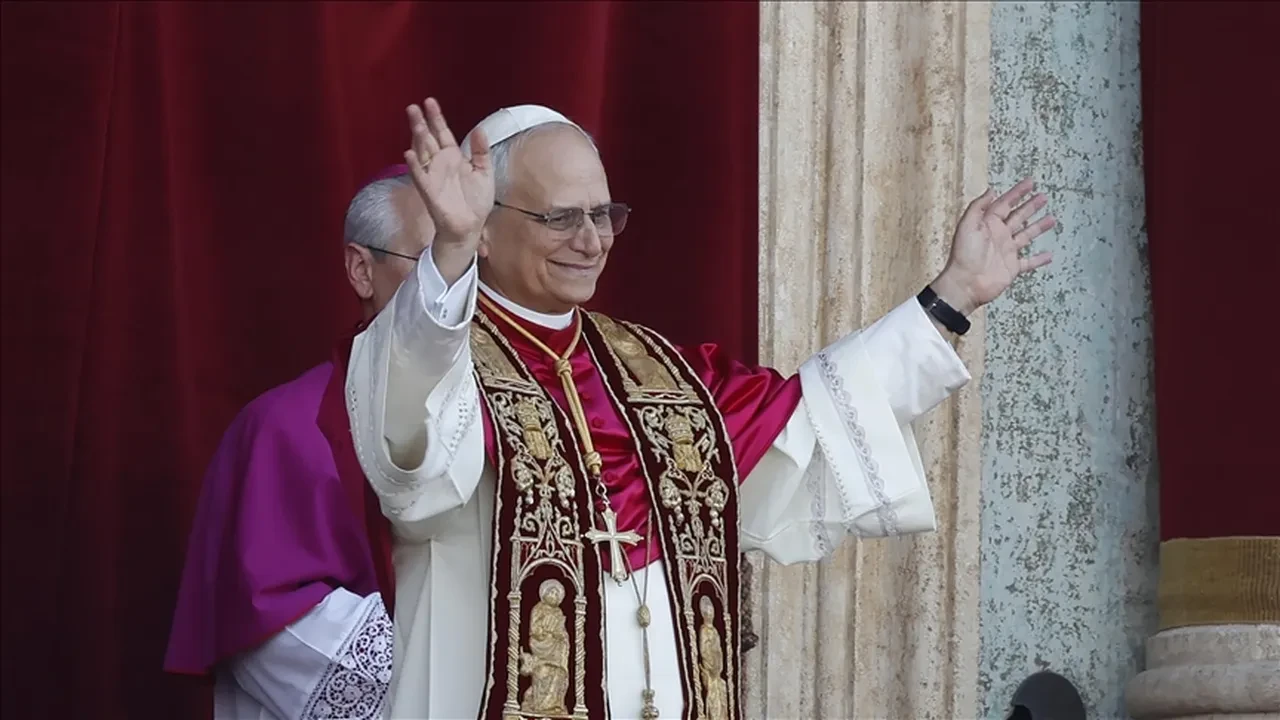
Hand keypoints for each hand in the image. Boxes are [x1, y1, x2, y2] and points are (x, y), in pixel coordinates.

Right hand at [403, 98, 493, 245]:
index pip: (442, 132)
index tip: (430, 101)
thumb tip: (479, 129)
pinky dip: (414, 166)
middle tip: (414, 106)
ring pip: (422, 152)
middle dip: (421, 122)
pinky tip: (409, 154)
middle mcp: (440, 163)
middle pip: (428, 138)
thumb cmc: (475, 202)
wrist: (471, 227)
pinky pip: (419, 176)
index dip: (436, 118)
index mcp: (453, 157)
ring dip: (417, 137)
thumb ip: (481, 151)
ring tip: (414, 122)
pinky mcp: (429, 191)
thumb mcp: (484, 172)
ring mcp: (433, 176)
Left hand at [932, 178, 1056, 313]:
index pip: (1005, 204)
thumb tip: (990, 190)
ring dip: (1038, 227)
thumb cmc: (963, 255)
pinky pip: (1029, 262)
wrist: (966, 284)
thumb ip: (978, 207)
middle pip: (1018, 216)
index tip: (1030, 182)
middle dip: (1030, 206)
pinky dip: (1039, 259)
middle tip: (1043, 196)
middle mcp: (999, 236)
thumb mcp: (967, 225)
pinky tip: (1049, 255)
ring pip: (1026, 235)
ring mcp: (1006, 252)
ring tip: (1051, 218)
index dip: (1017, 192)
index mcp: (988, 224)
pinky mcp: (1012, 268)